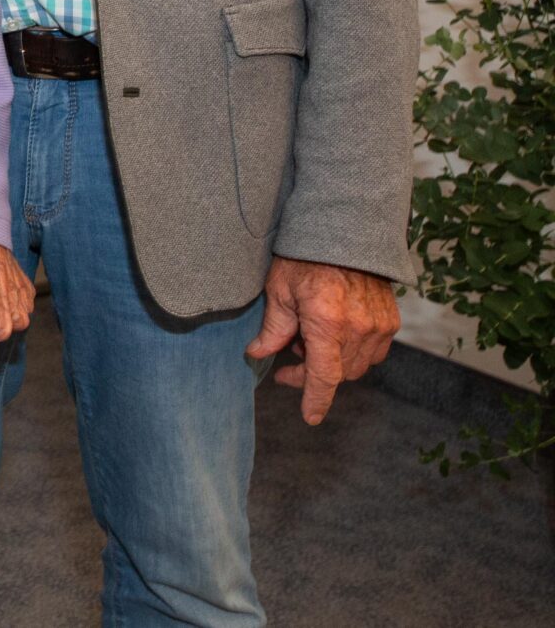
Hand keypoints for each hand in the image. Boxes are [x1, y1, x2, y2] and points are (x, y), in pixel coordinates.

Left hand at [246, 256, 397, 424]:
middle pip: (338, 373)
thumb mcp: (279, 289)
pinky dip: (352, 350)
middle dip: (312, 373)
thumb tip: (258, 354)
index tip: (310, 416)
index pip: (324, 375)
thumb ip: (273, 328)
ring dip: (332, 362)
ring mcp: (379, 326)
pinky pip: (373, 352)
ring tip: (310, 335)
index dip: (316, 399)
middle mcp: (358, 328)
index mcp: (327, 321)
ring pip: (356, 365)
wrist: (344, 231)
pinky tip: (333, 332)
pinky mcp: (391, 321)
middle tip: (289, 354)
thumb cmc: (306, 257)